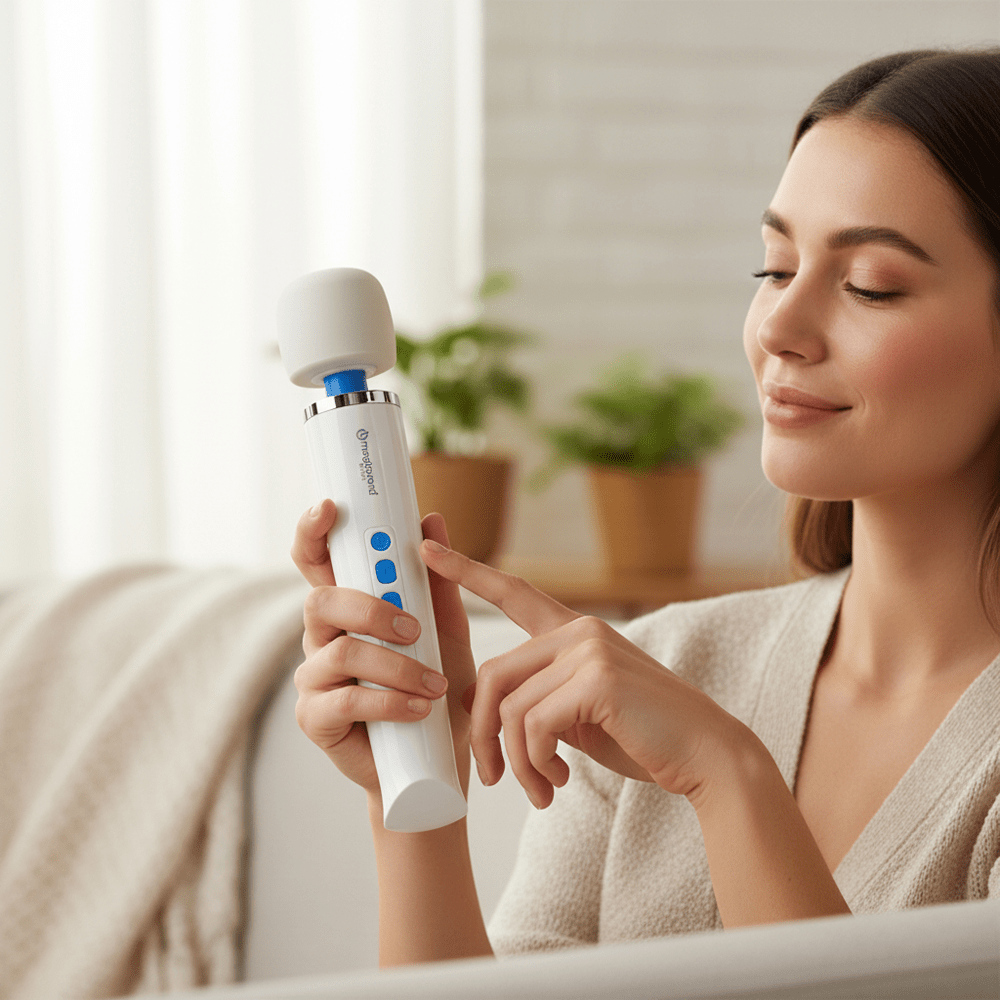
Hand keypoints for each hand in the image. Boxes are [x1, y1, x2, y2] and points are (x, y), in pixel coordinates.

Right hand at [290, 501, 474, 796]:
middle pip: (322, 601)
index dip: (313, 531)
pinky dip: (389, 702)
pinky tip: (418, 709)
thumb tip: (433, 521)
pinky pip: (345, 701)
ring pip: (341, 652)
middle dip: (370, 608)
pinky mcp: (316, 719)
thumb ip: (437, 582)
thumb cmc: (436, 688)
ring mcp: (313, 678)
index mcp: (346, 608)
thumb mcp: (446, 631)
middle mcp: (321, 637)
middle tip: (414, 628)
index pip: (317, 561)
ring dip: (395, 666)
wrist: (437, 762)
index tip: (329, 507)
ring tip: (434, 684)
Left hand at [419, 538, 740, 809]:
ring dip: (515, 760)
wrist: (704, 756)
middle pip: (493, 675)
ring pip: (509, 707)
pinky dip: (535, 762)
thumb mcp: (581, 712)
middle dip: (483, 735)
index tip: (428, 549)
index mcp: (574, 632)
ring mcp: (588, 650)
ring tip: (539, 788)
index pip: (513, 592)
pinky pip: (532, 725)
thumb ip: (543, 698)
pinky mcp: (596, 679)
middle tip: (493, 776)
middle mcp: (579, 630)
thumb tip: (493, 716)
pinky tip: (559, 780)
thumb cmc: (643, 736)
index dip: (467, 571)